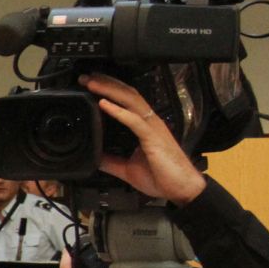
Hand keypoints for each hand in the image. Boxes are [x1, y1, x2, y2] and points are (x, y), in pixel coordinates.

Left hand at [82, 74, 205, 204]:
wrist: (182, 190)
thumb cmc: (162, 178)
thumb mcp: (128, 169)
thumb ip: (112, 161)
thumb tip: (95, 157)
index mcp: (144, 127)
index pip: (126, 101)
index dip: (109, 90)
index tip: (90, 85)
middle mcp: (150, 122)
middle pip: (127, 94)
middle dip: (106, 84)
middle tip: (86, 77)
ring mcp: (153, 128)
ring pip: (131, 101)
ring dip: (109, 91)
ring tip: (92, 84)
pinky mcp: (154, 138)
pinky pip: (134, 120)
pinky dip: (118, 111)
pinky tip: (104, 104)